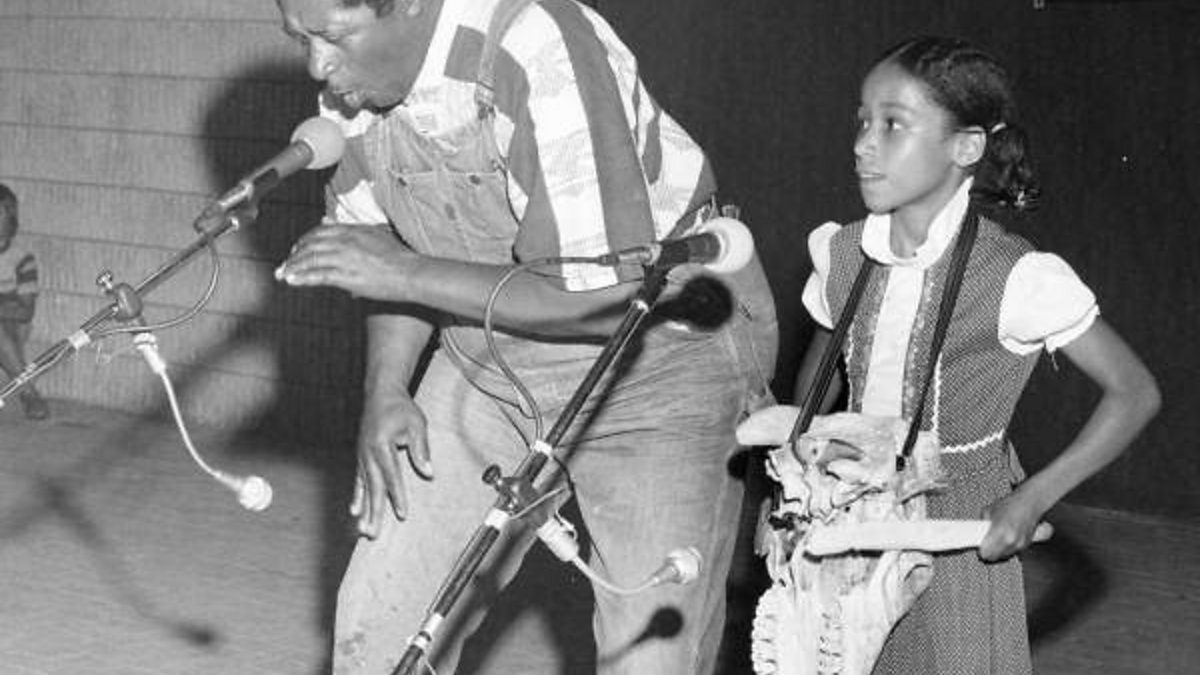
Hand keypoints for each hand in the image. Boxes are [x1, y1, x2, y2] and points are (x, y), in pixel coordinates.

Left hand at [276, 223, 415, 301]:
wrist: (410, 272)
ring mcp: (345, 258)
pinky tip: (292, 281)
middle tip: (284, 263)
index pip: (319, 232)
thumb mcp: (377, 234)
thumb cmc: (399, 256)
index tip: (297, 248)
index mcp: (352, 230)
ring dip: (293, 267)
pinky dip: (302, 277)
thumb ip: (356, 230)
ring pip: (310, 260)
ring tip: (282, 274)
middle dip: (294, 255)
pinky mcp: (346, 276)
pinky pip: (318, 275)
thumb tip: (335, 227)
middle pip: (310, 245)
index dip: (304, 241)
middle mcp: (345, 241)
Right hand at [352, 387, 432, 537]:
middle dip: (374, 511)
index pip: (391, 475)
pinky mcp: (361, 457)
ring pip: (364, 487)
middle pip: (373, 487)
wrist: (380, 394)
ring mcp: (362, 456)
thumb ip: (420, 448)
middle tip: (372, 533)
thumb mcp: (416, 423)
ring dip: (364, 509)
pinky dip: (357, 496)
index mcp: (381, 444)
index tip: (402, 513)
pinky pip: (358, 480)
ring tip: (363, 529)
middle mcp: (367, 452)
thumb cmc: (401, 408)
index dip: (397, 495)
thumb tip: (428, 473)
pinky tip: (355, 511)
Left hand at [979, 492, 1044, 561]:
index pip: (986, 552)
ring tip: (997, 538)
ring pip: (1003, 556)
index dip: (981, 550)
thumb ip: (982, 523)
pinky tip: (1006, 537)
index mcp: (1000, 532)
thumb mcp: (989, 510)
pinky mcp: (1026, 545)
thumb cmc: (1012, 504)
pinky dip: (1008, 547)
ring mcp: (1020, 544)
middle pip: (994, 557)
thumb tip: (977, 531)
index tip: (979, 546)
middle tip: (986, 543)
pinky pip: (1012, 551)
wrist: (1030, 503)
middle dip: (988, 551)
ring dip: (999, 550)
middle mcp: (1011, 541)